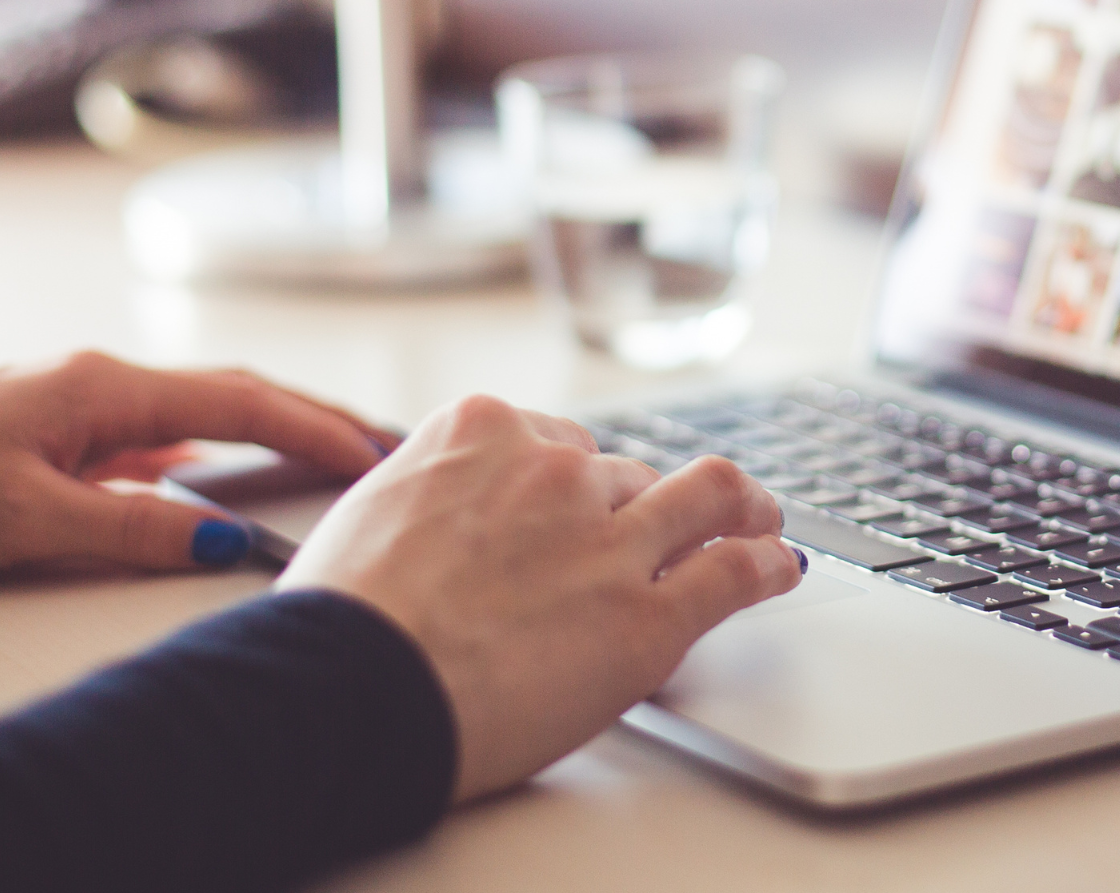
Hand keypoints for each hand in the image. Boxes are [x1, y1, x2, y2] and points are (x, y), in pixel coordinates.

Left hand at [0, 351, 384, 576]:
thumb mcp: (28, 521)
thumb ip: (135, 529)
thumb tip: (228, 542)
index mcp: (102, 386)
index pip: (240, 401)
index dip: (315, 429)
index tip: (376, 454)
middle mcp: (97, 381)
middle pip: (233, 391)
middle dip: (313, 416)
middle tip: (385, 442)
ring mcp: (76, 403)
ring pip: (197, 410)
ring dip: (267, 428)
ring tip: (328, 453)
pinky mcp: (53, 432)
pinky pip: (155, 434)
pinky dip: (209, 448)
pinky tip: (217, 475)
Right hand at [277, 394, 799, 801]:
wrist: (352, 687)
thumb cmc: (340, 621)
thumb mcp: (371, 514)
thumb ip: (429, 500)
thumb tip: (435, 523)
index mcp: (482, 431)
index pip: (559, 441)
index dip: (576, 480)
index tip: (589, 501)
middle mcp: (555, 470)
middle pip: (623, 475)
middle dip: (636, 508)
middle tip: (655, 535)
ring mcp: (609, 537)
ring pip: (703, 498)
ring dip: (737, 508)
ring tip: (759, 520)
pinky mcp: (648, 615)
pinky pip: (734, 573)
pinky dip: (768, 566)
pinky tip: (780, 568)